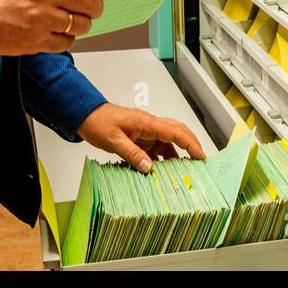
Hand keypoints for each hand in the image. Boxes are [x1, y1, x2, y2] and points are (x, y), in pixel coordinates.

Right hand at [0, 0, 113, 56]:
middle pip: (91, 2)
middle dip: (96, 7)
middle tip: (91, 7)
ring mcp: (41, 18)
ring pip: (82, 25)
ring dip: (81, 24)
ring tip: (68, 19)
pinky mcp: (36, 40)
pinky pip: (67, 42)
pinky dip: (66, 38)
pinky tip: (55, 30)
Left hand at [76, 103, 206, 172]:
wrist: (86, 115)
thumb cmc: (99, 122)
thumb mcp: (114, 140)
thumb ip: (132, 154)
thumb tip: (149, 168)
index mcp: (147, 122)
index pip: (176, 132)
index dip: (190, 144)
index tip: (201, 156)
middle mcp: (150, 126)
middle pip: (178, 133)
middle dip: (191, 146)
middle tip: (201, 162)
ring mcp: (146, 132)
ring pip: (168, 142)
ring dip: (177, 155)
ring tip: (184, 172)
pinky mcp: (140, 139)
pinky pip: (157, 148)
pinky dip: (162, 159)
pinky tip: (163, 172)